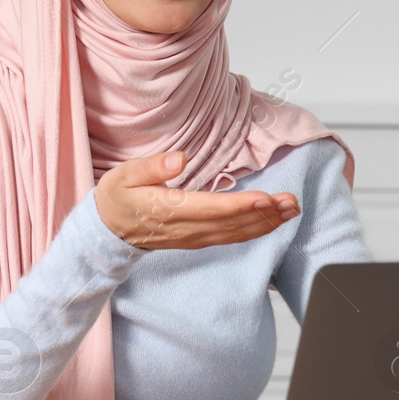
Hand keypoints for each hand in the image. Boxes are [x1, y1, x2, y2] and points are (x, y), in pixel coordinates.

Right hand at [94, 150, 299, 250]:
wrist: (106, 232)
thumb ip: (152, 167)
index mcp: (168, 210)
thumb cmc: (116, 198)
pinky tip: (272, 221)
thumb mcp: (124, 175)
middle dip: (264, 214)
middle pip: (231, 223)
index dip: (241, 206)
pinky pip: (231, 238)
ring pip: (235, 233)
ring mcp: (193, 238)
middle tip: (292, 202)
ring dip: (266, 223)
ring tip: (291, 210)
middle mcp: (185, 228)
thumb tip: (180, 159)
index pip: (211, 209)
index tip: (266, 198)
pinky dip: (255, 231)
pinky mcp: (198, 240)